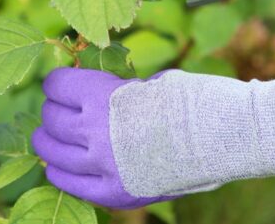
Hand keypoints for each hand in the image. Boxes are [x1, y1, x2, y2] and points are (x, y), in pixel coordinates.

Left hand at [32, 68, 274, 208]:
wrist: (224, 137)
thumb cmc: (194, 100)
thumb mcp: (150, 82)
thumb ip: (116, 89)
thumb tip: (90, 92)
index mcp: (103, 96)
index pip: (56, 85)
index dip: (60, 81)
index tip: (66, 82)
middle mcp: (94, 131)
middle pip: (51, 117)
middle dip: (56, 109)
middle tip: (66, 108)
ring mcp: (101, 165)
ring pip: (50, 150)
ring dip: (51, 139)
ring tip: (60, 136)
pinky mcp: (111, 192)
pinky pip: (65, 182)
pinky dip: (60, 170)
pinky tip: (64, 164)